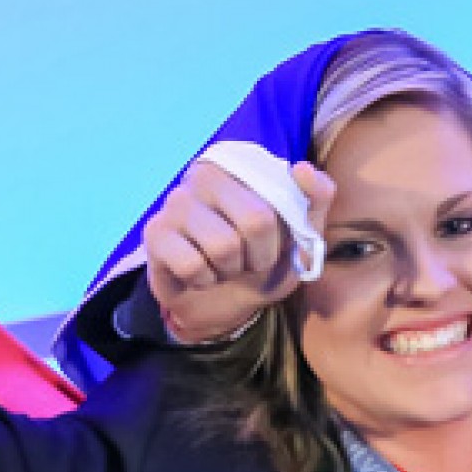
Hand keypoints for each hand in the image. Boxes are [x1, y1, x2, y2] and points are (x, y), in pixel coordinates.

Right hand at [143, 159, 334, 344]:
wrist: (228, 303)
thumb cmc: (264, 262)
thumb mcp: (303, 236)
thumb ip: (317, 198)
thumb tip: (302, 168)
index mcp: (242, 170)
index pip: (280, 202)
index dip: (280, 237)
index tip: (270, 243)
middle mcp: (204, 176)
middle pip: (256, 221)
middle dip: (261, 256)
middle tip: (248, 260)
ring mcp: (175, 203)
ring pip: (223, 246)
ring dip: (231, 270)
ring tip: (224, 265)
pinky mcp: (155, 234)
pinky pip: (192, 265)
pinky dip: (204, 280)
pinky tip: (200, 273)